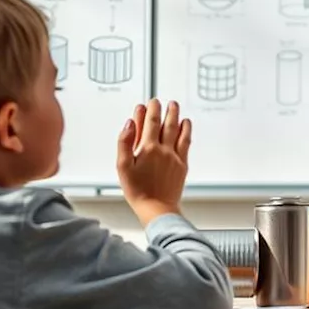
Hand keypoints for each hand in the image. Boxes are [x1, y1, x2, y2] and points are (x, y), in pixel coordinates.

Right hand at [116, 99, 190, 226]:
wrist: (157, 207)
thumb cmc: (137, 190)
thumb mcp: (122, 166)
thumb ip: (124, 142)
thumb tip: (130, 123)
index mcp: (148, 148)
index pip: (150, 123)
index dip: (149, 111)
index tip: (149, 102)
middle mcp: (164, 149)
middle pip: (165, 123)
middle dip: (164, 110)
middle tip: (165, 101)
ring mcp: (175, 156)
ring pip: (178, 130)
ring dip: (176, 116)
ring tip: (175, 107)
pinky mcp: (183, 164)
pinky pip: (186, 142)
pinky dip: (186, 130)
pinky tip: (186, 125)